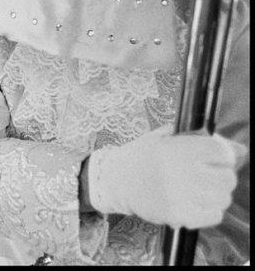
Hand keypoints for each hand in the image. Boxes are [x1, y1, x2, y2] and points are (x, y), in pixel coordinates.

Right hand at [88, 125, 245, 228]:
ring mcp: (182, 196)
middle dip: (222, 175)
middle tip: (210, 174)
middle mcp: (183, 171)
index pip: (223, 152)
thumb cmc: (141, 156)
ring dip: (217, 194)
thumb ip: (196, 138)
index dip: (223, 154)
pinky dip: (210, 210)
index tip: (216, 156)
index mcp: (180, 149)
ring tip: (202, 190)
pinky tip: (197, 203)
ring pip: (223, 198)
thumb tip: (236, 149)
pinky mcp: (179, 215)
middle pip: (228, 177)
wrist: (116, 180)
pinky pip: (214, 215)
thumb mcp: (163, 137)